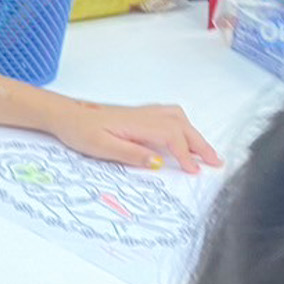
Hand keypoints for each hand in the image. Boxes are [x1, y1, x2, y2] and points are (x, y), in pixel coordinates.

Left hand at [48, 98, 221, 173]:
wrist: (66, 115)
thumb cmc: (80, 132)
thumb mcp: (101, 147)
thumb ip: (131, 154)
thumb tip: (159, 162)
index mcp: (138, 124)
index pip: (171, 138)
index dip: (185, 155)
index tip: (194, 171)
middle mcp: (145, 115)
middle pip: (182, 126)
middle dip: (201, 144)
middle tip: (217, 162)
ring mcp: (143, 112)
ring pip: (178, 119)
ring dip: (195, 134)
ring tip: (205, 152)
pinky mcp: (139, 114)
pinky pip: (170, 116)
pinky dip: (184, 126)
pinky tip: (184, 136)